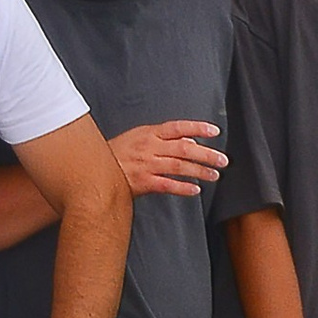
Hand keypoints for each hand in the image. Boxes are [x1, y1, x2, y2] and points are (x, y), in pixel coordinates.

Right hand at [111, 118, 225, 198]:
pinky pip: (167, 185)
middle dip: (206, 154)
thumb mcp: (139, 138)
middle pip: (183, 148)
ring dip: (199, 171)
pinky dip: (182, 187)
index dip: (197, 128)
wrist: (94, 170)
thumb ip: (165, 139)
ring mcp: (146, 165)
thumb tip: (191, 141)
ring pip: (178, 166)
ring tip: (215, 175)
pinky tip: (195, 189)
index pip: (177, 128)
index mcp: (149, 134)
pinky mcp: (142, 182)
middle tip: (223, 159)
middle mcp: (149, 147)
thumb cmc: (119, 153)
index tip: (215, 131)